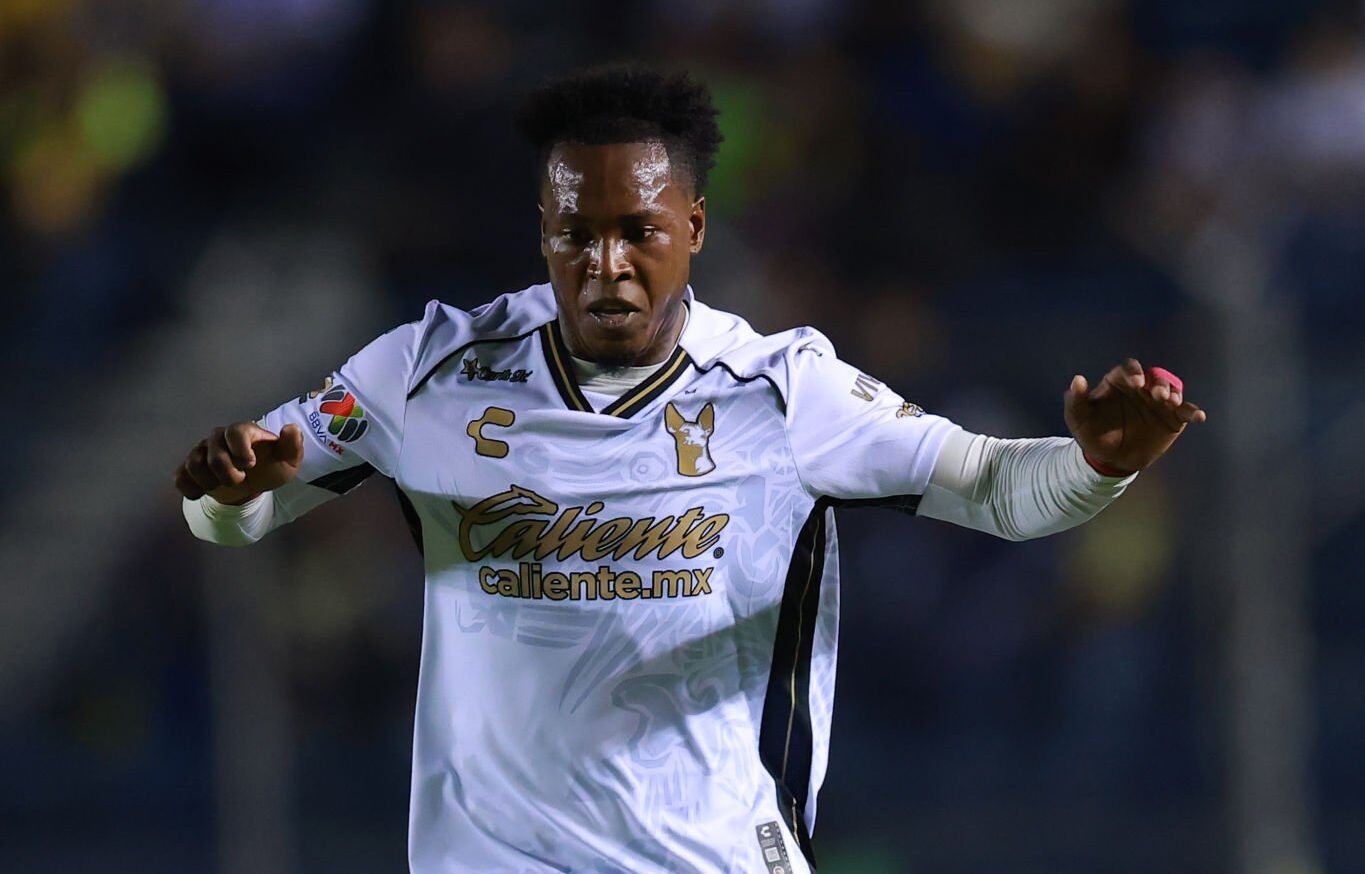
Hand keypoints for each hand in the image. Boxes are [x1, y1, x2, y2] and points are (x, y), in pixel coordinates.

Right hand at [173, 422, 303, 504]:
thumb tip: (291, 429)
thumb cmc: (270, 466)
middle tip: (240, 480)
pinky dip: (191, 488)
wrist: (254, 482)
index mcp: (243, 431)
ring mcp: (202, 451)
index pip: (235, 432)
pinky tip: (204, 492)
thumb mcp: (288, 459)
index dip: (241, 450)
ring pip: (194, 464)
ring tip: (223, 486)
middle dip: (228, 474)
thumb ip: (292, 445)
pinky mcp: (190, 468)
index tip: (251, 465)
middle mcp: (219, 437)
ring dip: (210, 482)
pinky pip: (180, 477)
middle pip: (214, 454)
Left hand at [1064, 359, 1205, 475]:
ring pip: (1172, 390)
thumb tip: (1078, 379)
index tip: (1135, 383)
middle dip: (1159, 382)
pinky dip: (1194, 412)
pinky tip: (1199, 416)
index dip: (1133, 373)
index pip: (1129, 369)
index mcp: (1119, 382)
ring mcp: (1159, 403)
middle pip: (1155, 376)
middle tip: (1157, 394)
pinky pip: (1186, 412)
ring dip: (1175, 393)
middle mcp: (1142, 388)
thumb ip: (1076, 400)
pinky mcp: (1173, 419)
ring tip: (1172, 403)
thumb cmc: (1092, 434)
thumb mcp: (1078, 420)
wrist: (1110, 460)